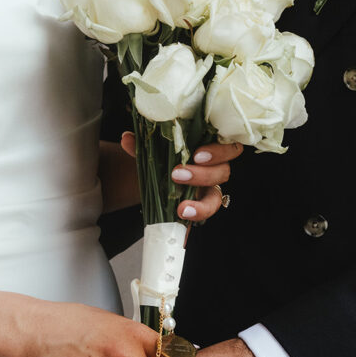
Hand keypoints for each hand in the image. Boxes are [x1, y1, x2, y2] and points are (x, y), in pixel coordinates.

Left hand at [119, 132, 241, 222]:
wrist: (154, 179)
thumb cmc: (162, 158)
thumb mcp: (153, 150)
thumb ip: (142, 143)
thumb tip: (127, 138)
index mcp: (209, 149)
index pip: (229, 148)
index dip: (218, 152)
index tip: (197, 154)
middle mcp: (214, 170)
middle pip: (223, 172)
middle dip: (203, 175)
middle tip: (177, 174)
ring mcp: (209, 191)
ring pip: (217, 197)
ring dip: (201, 203)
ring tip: (182, 208)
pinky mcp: (200, 208)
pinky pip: (204, 215)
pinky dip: (194, 218)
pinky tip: (181, 218)